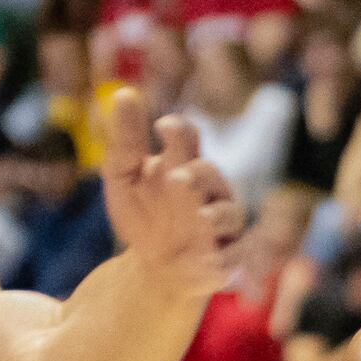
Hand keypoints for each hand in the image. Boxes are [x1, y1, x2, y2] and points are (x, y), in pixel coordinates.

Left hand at [97, 84, 240, 296]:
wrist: (153, 267)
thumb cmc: (142, 215)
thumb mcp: (124, 177)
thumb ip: (126, 140)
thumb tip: (124, 93)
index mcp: (182, 162)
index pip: (187, 137)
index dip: (179, 131)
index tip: (163, 126)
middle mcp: (207, 188)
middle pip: (208, 174)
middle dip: (195, 176)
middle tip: (174, 178)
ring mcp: (220, 221)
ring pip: (229, 213)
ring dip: (216, 216)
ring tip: (201, 220)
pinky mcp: (229, 255)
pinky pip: (236, 254)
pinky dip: (226, 258)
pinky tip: (211, 262)